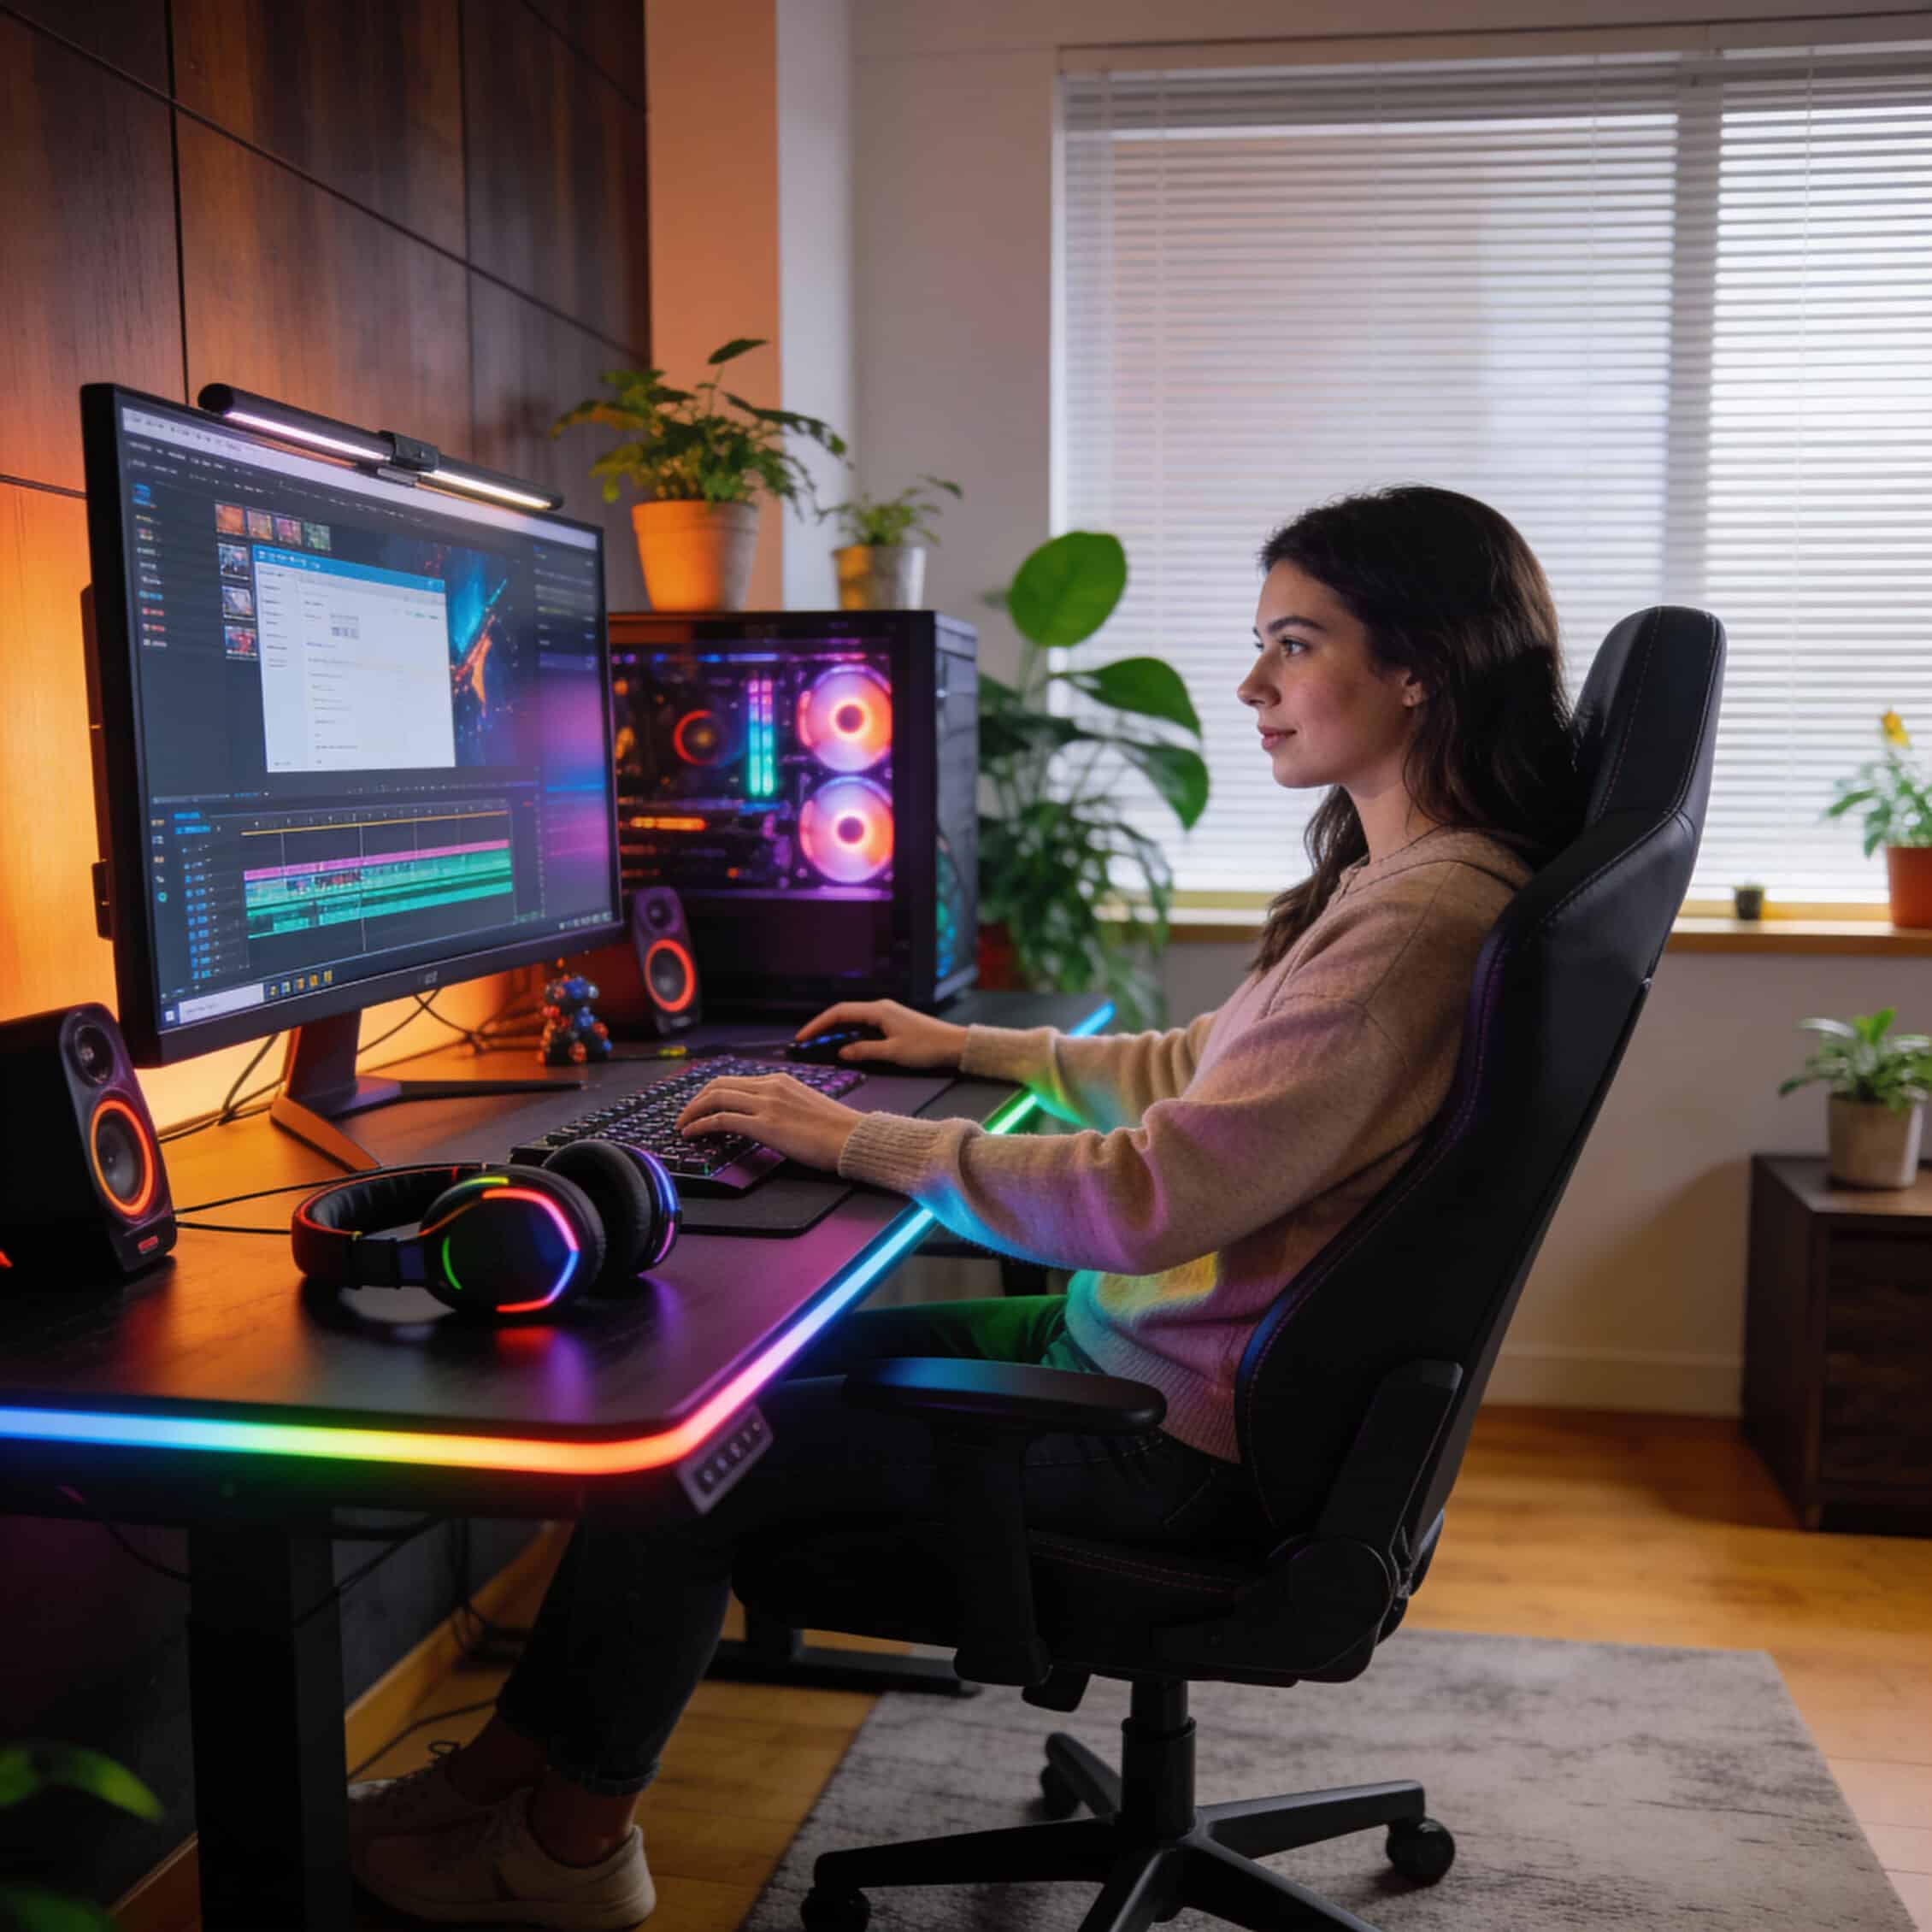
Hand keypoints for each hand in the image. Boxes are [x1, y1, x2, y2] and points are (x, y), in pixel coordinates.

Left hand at [675, 1071, 862, 1173]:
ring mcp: (767, 1104)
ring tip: (681, 1125)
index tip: (701, 1104)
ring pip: (715, 1098)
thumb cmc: (838, 1130)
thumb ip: (784, 1106)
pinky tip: (691, 1134)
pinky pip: (721, 1119)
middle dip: (695, 1099)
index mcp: (781, 1081)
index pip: (735, 1080)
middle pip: (719, 1084)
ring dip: (692, 1112)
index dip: (712, 1092)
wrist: (853, 1137)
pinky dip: (700, 1125)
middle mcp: (771, 1086)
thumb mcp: (807, 1107)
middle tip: (684, 1114)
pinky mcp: (765, 1124)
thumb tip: (767, 1119)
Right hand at [794, 999, 966, 1070]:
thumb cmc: (928, 1047)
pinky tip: (844, 1045)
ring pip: (853, 1020)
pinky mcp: (892, 1023)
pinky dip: (850, 1034)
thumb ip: (865, 1051)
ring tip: (819, 1045)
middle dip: (822, 1027)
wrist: (955, 1045)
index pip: (839, 1013)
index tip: (802, 1037)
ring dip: (836, 1031)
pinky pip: (864, 1025)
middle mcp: (880, 1008)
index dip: (818, 1025)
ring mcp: (887, 1014)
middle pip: (843, 1014)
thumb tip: (841, 1052)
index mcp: (878, 1011)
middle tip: (805, 1042)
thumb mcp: (893, 1053)